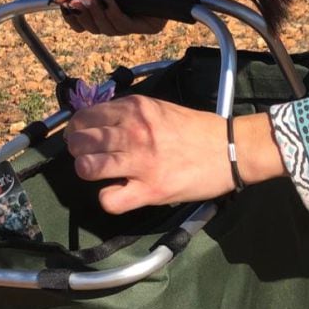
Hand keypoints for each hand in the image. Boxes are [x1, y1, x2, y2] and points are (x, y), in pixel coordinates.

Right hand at [55, 0, 164, 36]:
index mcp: (102, 4)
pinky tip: (110, 2)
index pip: (84, 23)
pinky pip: (126, 27)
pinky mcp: (148, 25)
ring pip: (108, 29)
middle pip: (94, 28)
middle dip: (84, 15)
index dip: (74, 19)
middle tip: (78, 1)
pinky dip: (114, 15)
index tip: (66, 8)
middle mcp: (117, 15)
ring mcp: (133, 22)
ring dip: (98, 14)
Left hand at [66, 96, 284, 210]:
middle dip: (78, 151)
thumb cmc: (197, 130)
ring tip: (101, 174)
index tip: (85, 138)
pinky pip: (110, 200)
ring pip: (87, 167)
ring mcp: (141, 161)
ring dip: (88, 172)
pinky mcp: (150, 189)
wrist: (230, 149)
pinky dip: (109, 199)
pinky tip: (119, 193)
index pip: (84, 117)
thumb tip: (101, 124)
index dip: (78, 130)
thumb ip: (130, 114)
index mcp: (135, 109)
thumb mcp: (159, 109)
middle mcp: (134, 131)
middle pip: (79, 141)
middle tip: (90, 157)